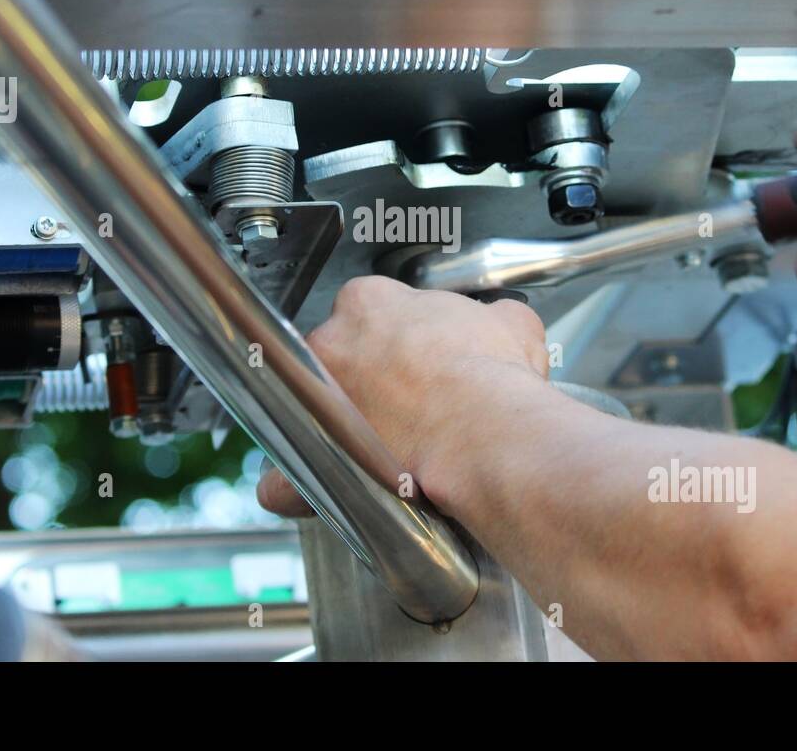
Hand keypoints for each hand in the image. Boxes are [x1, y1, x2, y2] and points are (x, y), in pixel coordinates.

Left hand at [256, 276, 548, 517]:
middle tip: (399, 406)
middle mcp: (331, 342)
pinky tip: (315, 493)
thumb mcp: (512, 327)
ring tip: (370, 448)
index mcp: (371, 303)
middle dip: (360, 381)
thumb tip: (499, 323)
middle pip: (333, 359)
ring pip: (306, 412)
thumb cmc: (493, 378)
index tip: (413, 360)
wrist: (485, 433)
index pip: (368, 312)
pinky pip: (284, 478)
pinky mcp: (312, 456)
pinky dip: (293, 489)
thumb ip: (494, 318)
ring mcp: (315, 399)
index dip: (393, 340)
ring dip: (329, 427)